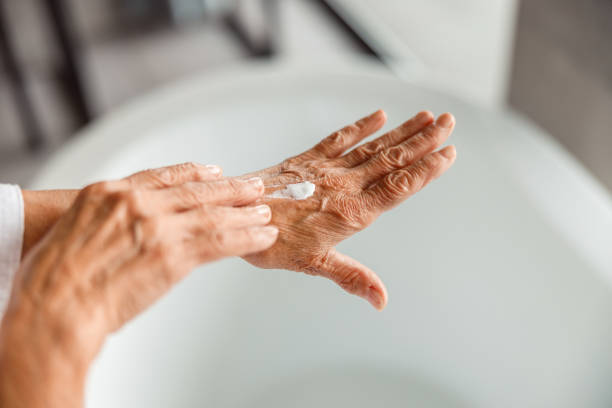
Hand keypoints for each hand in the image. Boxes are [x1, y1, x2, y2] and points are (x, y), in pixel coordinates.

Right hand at [0, 163, 277, 407]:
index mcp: (109, 192)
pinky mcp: (175, 255)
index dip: (193, 173)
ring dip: (244, 212)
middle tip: (254, 186)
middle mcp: (137, 203)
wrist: (56, 306)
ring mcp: (158, 226)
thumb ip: (107, 223)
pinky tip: (263, 236)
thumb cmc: (53, 280)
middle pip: (196, 190)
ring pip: (213, 213)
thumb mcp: (73, 231)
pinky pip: (221, 241)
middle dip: (230, 189)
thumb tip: (126, 232)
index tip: (213, 171)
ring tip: (266, 211)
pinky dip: (247, 237)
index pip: (163, 175)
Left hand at [242, 110, 455, 309]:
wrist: (236, 215)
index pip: (397, 187)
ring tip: (426, 116)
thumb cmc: (273, 243)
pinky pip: (339, 139)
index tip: (448, 153)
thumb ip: (352, 277)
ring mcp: (326, 169)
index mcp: (350, 212)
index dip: (425, 170)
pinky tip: (380, 116)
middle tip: (449, 122)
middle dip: (423, 141)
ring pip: (372, 147)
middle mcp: (343, 186)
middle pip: (391, 160)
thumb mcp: (315, 264)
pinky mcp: (308, 159)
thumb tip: (382, 300)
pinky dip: (361, 127)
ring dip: (402, 131)